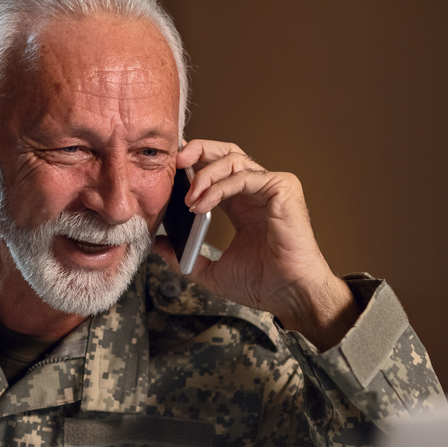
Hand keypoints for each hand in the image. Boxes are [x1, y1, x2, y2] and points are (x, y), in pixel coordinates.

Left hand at [153, 139, 357, 349]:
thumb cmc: (261, 284)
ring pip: (233, 160)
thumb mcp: (211, 271)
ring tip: (188, 199)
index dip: (193, 167)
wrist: (289, 294)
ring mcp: (272, 187)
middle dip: (198, 152)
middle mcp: (257, 191)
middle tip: (175, 162)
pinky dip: (219, 187)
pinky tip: (202, 204)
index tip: (169, 175)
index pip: (217, 171)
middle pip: (226, 153)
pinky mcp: (283, 188)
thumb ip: (185, 257)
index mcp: (243, 205)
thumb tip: (158, 245)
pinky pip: (244, 177)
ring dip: (204, 175)